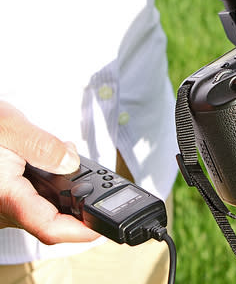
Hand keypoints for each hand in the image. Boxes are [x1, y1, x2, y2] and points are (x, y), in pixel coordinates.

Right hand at [0, 101, 99, 243]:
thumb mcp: (9, 128)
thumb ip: (43, 145)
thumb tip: (71, 162)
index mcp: (5, 197)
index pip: (50, 227)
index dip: (81, 232)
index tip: (102, 226)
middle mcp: (2, 209)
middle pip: (50, 219)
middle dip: (74, 199)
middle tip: (90, 177)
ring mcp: (1, 207)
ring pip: (40, 209)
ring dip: (60, 189)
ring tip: (64, 159)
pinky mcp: (1, 200)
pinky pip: (29, 201)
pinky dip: (45, 185)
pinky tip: (47, 164)